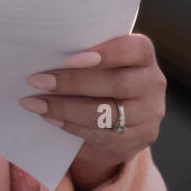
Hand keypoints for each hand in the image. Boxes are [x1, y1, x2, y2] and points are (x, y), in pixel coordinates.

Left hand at [18, 34, 166, 188]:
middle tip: (37, 80)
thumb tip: (44, 51)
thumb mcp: (100, 57)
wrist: (120, 111)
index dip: (106, 53)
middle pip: (116, 83)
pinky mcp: (140, 140)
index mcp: (144, 55)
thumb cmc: (100, 72)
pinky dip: (73, 127)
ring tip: (36, 102)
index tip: (68, 58)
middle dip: (72, 82)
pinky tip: (51, 118)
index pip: (134, 50)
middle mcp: (153, 83)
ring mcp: (150, 115)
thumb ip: (85, 51)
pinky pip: (104, 136)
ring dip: (66, 108)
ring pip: (108, 113)